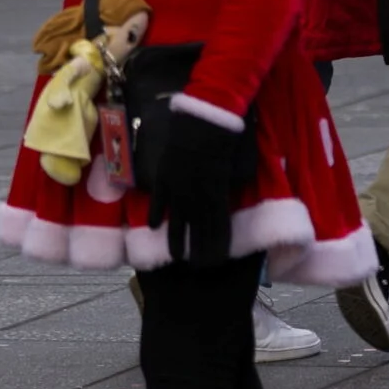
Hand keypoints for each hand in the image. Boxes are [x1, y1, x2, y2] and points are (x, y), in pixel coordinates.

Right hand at [147, 103, 256, 266]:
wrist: (203, 119)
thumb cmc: (225, 138)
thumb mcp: (234, 165)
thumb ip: (229, 186)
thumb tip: (226, 201)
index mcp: (219, 194)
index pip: (219, 227)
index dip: (218, 246)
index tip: (217, 263)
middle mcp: (199, 197)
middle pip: (199, 230)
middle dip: (201, 251)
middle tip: (199, 269)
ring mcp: (180, 190)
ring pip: (178, 222)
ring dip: (177, 241)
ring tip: (177, 257)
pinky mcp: (164, 178)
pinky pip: (159, 202)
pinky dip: (156, 215)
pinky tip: (154, 228)